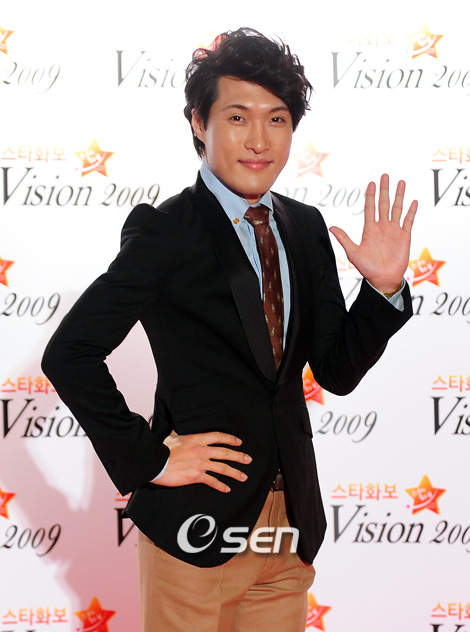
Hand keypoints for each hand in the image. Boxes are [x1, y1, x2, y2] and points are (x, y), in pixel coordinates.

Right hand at [155, 430, 251, 492]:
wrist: (156, 463)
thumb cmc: (162, 450)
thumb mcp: (172, 437)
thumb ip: (178, 433)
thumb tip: (176, 428)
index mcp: (197, 439)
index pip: (219, 437)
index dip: (230, 439)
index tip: (238, 442)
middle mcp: (202, 450)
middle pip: (225, 453)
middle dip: (238, 456)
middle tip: (248, 460)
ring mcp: (200, 464)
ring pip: (222, 468)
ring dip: (235, 472)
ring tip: (243, 476)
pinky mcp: (196, 476)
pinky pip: (212, 481)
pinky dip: (221, 486)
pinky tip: (227, 489)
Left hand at [329, 174, 417, 292]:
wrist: (383, 279)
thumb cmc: (367, 268)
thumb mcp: (353, 252)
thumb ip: (344, 238)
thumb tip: (332, 227)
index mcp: (369, 229)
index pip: (370, 207)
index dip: (370, 195)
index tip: (371, 183)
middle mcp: (382, 227)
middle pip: (384, 204)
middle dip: (384, 189)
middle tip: (385, 176)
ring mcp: (394, 231)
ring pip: (397, 209)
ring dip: (399, 196)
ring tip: (401, 182)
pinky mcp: (404, 236)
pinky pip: (408, 221)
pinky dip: (411, 211)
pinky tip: (413, 201)